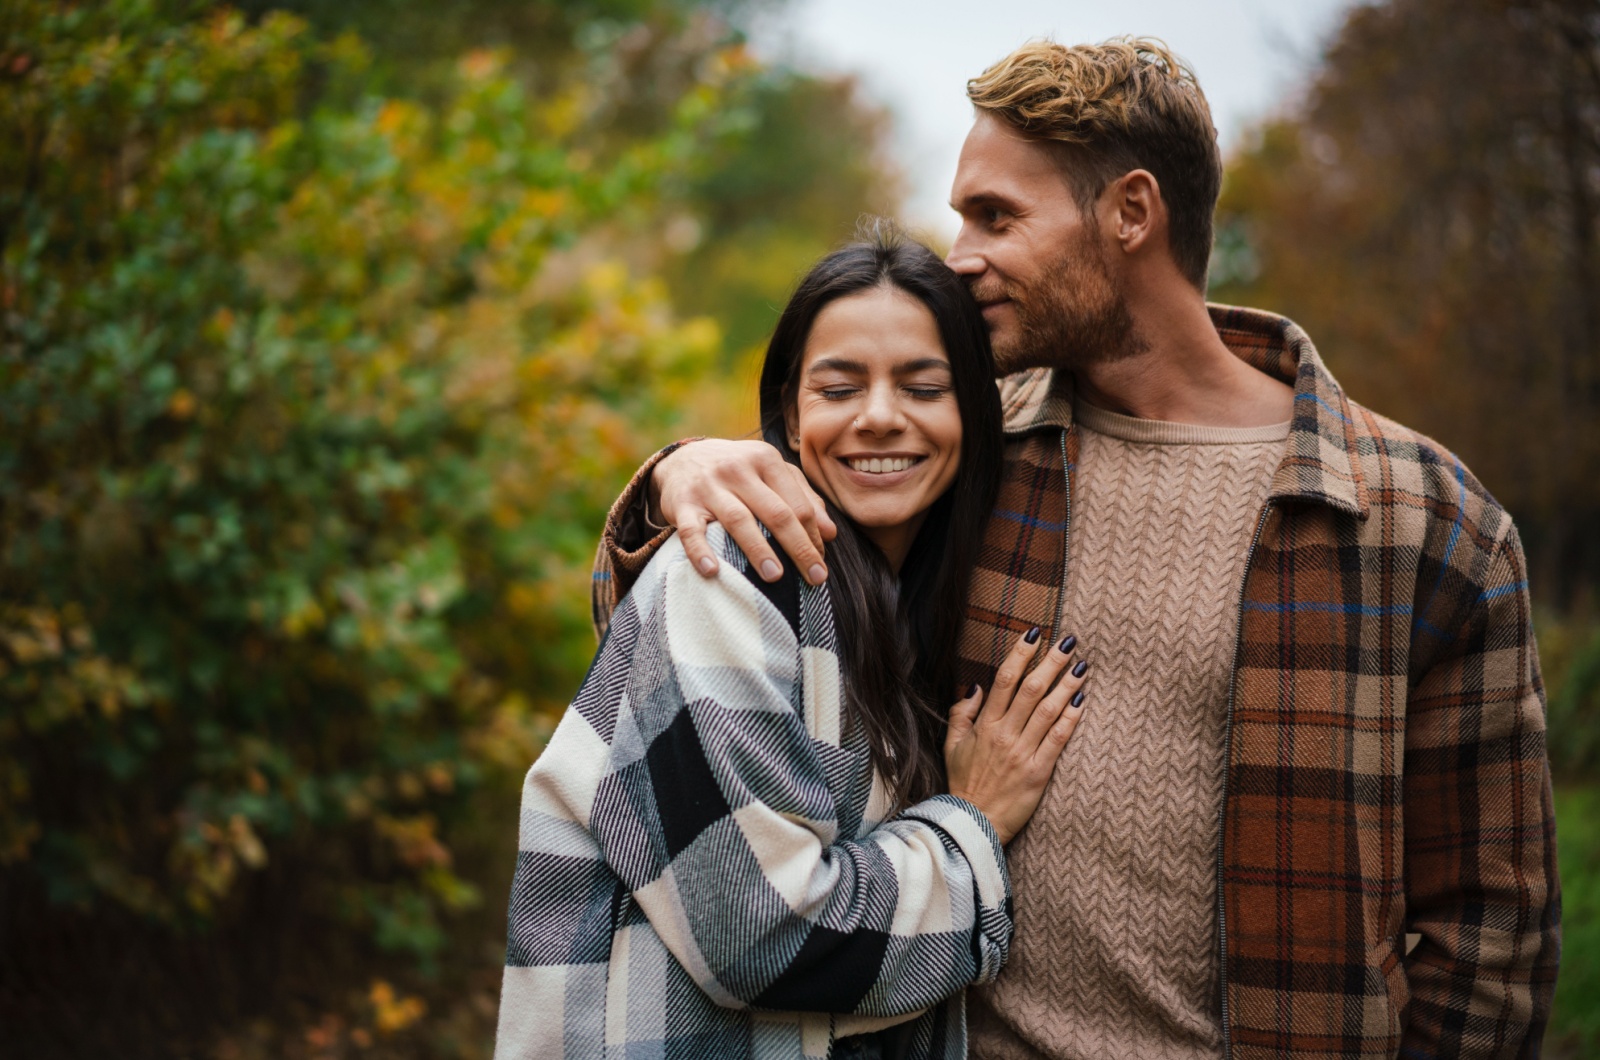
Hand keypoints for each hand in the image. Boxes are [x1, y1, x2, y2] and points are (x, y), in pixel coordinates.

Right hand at [650, 439, 836, 584]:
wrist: (683, 459)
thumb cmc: (739, 472)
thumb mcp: (771, 473)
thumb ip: (803, 497)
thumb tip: (830, 533)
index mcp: (766, 460)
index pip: (797, 504)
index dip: (813, 536)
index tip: (821, 563)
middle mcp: (738, 469)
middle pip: (775, 512)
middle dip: (798, 547)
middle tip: (815, 577)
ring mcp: (709, 486)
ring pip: (738, 520)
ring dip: (758, 550)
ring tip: (775, 577)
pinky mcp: (682, 504)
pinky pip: (690, 530)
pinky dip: (700, 551)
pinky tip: (712, 571)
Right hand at [944, 628, 1089, 843]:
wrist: (972, 823)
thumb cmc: (963, 784)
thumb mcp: (952, 745)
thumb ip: (962, 713)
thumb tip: (976, 686)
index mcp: (984, 725)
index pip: (1005, 679)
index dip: (1021, 653)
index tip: (1035, 633)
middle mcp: (1004, 734)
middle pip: (1031, 688)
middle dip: (1051, 661)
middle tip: (1069, 640)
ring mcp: (1022, 752)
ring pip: (1048, 710)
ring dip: (1067, 684)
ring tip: (1082, 665)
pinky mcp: (1039, 772)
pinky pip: (1058, 739)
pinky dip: (1070, 718)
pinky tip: (1081, 701)